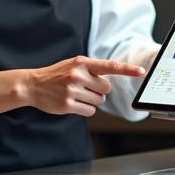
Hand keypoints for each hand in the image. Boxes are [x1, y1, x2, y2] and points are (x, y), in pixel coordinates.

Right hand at [26, 56, 145, 116]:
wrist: (33, 85)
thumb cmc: (57, 74)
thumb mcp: (73, 65)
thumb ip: (92, 70)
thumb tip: (110, 83)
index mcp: (82, 63)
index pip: (109, 66)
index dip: (127, 69)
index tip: (142, 72)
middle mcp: (78, 75)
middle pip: (106, 89)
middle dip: (99, 91)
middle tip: (84, 88)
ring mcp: (72, 90)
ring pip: (98, 101)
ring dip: (91, 101)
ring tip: (76, 94)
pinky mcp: (68, 104)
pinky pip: (90, 111)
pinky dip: (85, 109)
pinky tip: (73, 103)